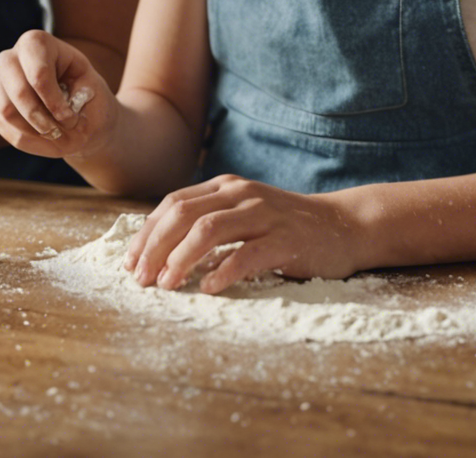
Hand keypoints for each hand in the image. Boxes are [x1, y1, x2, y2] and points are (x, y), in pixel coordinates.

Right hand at [0, 30, 114, 158]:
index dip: (53, 101)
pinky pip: (1, 124)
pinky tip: (41, 134)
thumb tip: (61, 121)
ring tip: (54, 134)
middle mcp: (11, 56)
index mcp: (39, 44)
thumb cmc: (87, 97)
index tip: (70, 119)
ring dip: (34, 131)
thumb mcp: (95, 95)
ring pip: (7, 111)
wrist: (78, 110)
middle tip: (59, 132)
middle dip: (40, 118)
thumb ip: (79, 106)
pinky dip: (25, 136)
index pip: (38, 72)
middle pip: (18, 92)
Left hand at [123, 176, 363, 293]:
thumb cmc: (285, 226)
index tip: (130, 262)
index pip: (173, 205)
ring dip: (181, 259)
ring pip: (209, 231)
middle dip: (155, 248)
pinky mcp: (287, 239)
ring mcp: (264, 214)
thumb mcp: (243, 213)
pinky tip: (207, 287)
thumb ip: (208, 221)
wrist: (345, 226)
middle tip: (140, 278)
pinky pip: (248, 254)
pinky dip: (223, 271)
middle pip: (182, 216)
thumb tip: (159, 250)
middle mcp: (240, 195)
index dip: (147, 234)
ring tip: (167, 284)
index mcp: (224, 187)